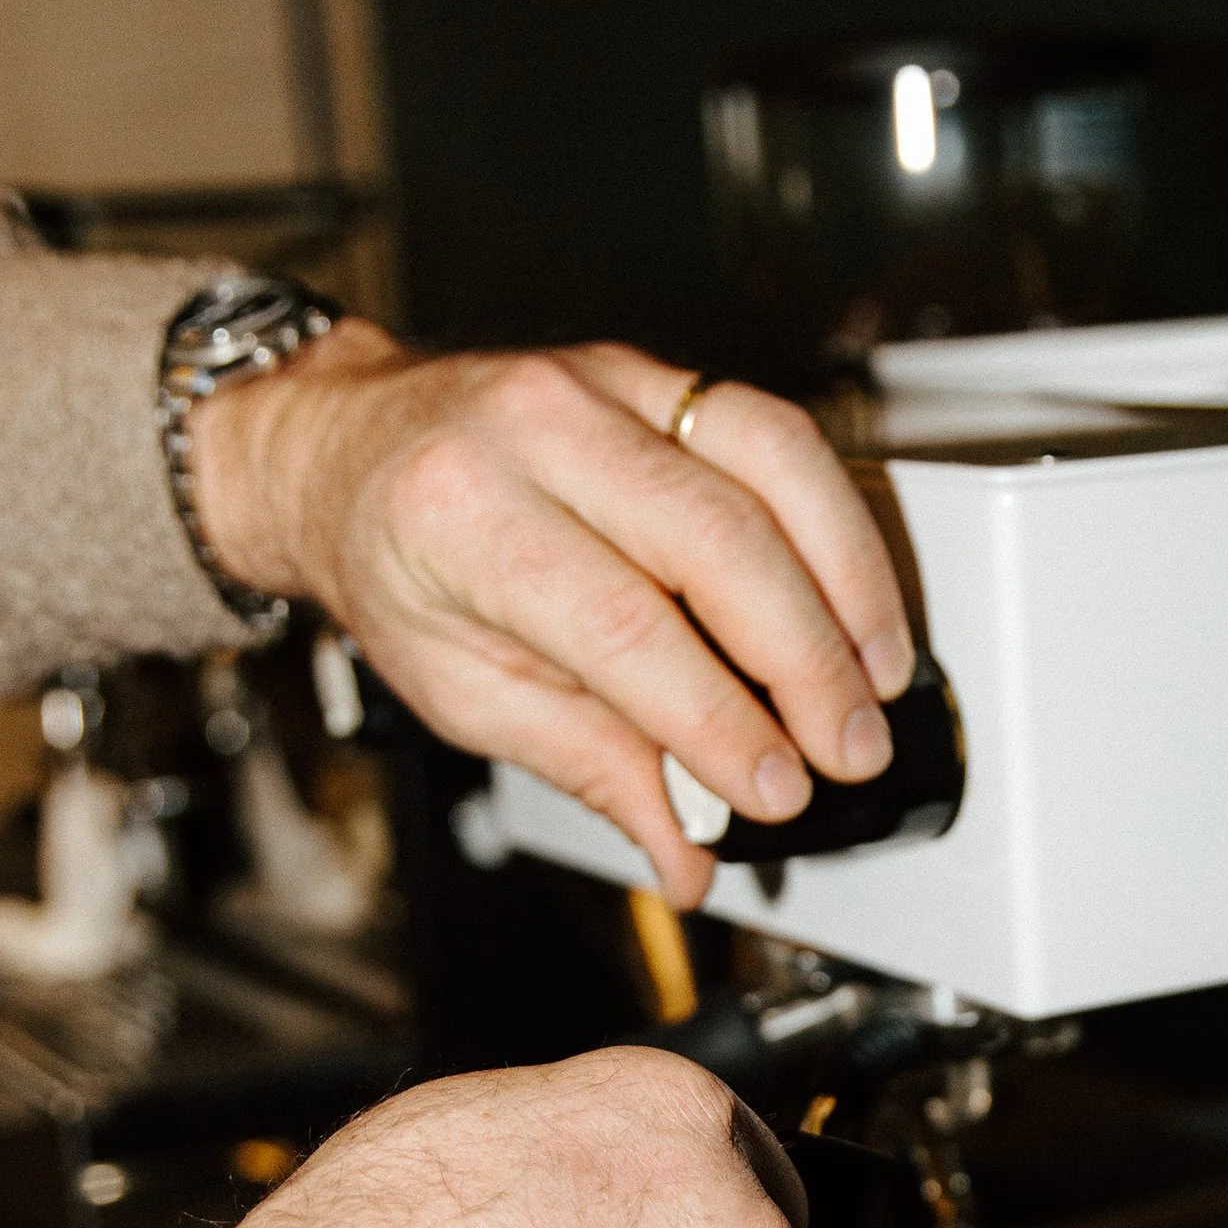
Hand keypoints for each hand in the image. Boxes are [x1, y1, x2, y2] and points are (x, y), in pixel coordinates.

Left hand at [190, 325, 915, 905]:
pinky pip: (776, 431)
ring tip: (880, 678)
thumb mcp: (461, 690)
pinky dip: (837, 520)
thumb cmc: (394, 565)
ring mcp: (605, 385)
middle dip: (806, 662)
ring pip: (770, 463)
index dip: (719, 720)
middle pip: (717, 541)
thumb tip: (687, 853)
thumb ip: (588, 766)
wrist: (347, 452)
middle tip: (849, 749)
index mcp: (465, 518)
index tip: (776, 789)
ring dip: (847, 582)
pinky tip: (859, 597)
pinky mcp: (657, 374)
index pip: (625, 629)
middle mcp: (537, 430)